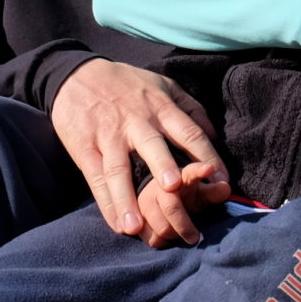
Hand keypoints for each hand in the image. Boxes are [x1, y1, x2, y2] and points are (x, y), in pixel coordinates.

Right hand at [51, 59, 222, 237]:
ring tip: (136, 226)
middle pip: (152, 146)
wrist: (77, 75)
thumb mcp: (162, 85)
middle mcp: (137, 123)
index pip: (188, 131)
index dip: (206, 154)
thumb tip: (214, 134)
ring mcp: (110, 137)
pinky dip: (106, 203)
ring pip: (119, 169)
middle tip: (175, 188)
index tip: (222, 179)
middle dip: (163, 166)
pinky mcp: (86, 149)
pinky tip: (116, 223)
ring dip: (127, 197)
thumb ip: (190, 107)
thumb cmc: (128, 84)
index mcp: (161, 108)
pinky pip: (96, 178)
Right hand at [135, 159, 232, 248]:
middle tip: (195, 237)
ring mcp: (141, 197)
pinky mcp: (128, 212)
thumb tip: (226, 188)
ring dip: (171, 234)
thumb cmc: (185, 196)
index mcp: (181, 174)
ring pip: (159, 225)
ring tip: (176, 233)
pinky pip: (145, 234)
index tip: (208, 169)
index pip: (193, 171)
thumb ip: (214, 192)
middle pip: (172, 207)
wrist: (154, 199)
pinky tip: (161, 236)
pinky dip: (157, 240)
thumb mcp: (200, 193)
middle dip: (184, 225)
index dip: (200, 170)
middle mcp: (159, 183)